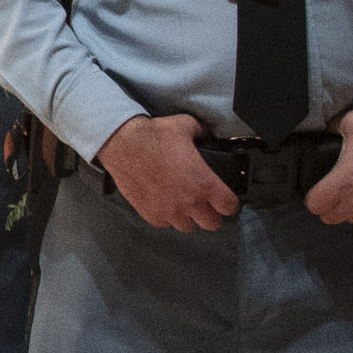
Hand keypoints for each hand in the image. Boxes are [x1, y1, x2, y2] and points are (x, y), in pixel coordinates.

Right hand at [100, 114, 235, 232]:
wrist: (123, 145)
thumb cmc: (155, 135)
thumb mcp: (186, 125)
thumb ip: (202, 133)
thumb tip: (205, 135)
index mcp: (204, 183)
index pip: (229, 206)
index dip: (229, 202)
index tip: (224, 198)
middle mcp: (190, 202)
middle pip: (212, 224)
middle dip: (211, 213)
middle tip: (205, 202)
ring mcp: (169, 212)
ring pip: (188, 227)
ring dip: (189, 217)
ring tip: (183, 203)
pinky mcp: (151, 214)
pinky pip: (166, 224)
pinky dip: (167, 217)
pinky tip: (164, 203)